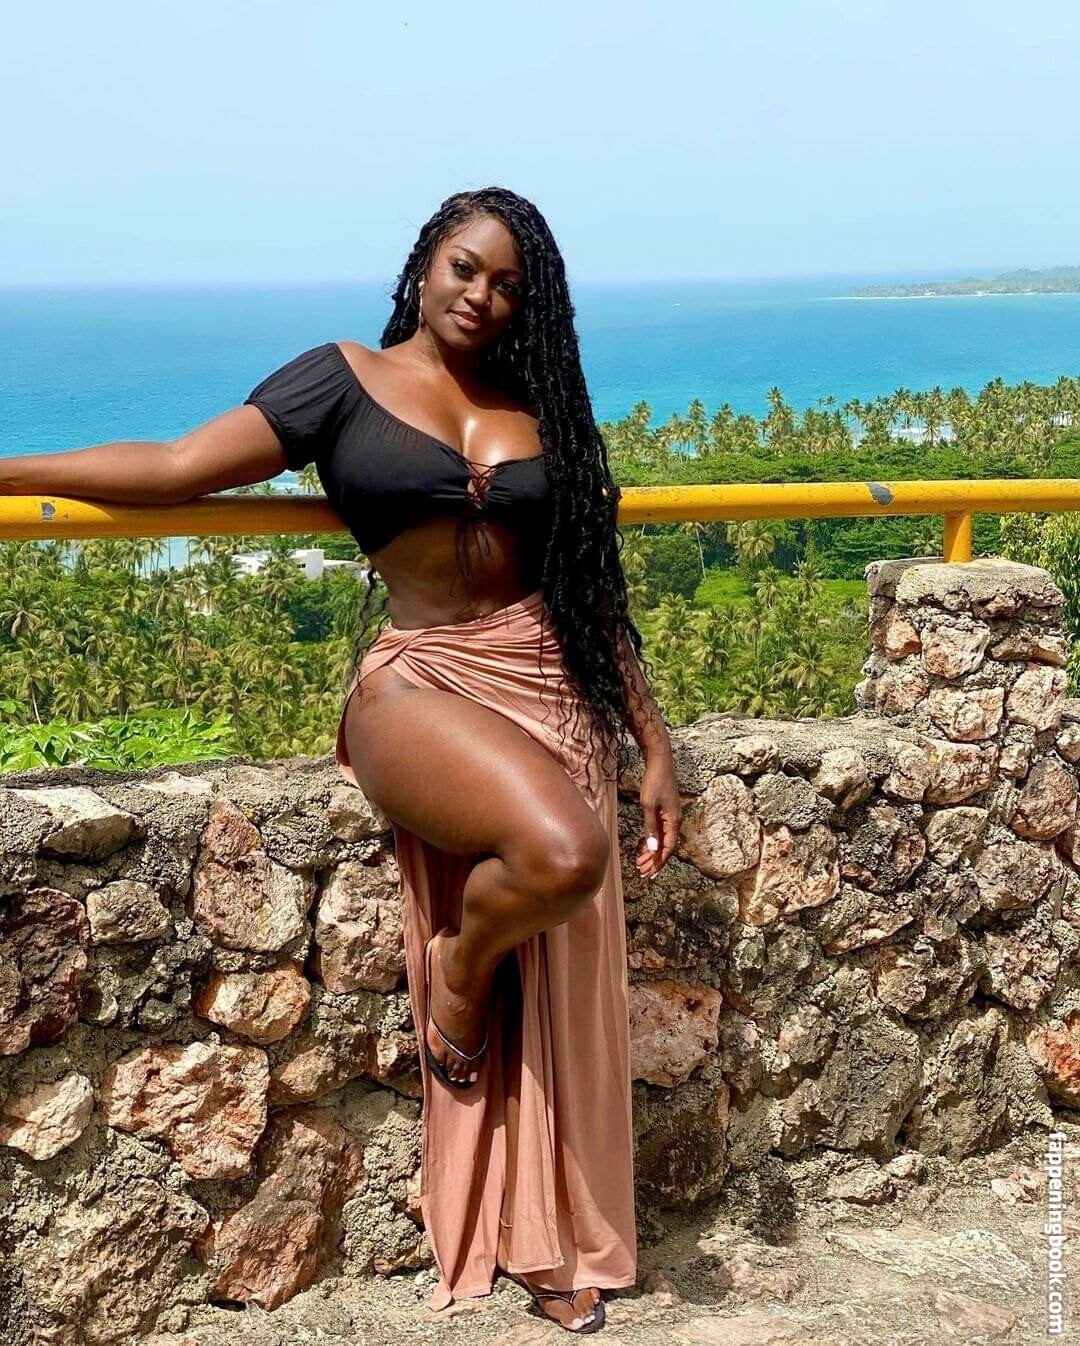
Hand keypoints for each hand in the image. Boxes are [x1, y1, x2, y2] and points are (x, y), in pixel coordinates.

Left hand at [634, 751, 681, 880]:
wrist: (659, 762)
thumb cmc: (654, 782)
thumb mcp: (648, 806)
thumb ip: (650, 828)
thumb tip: (653, 849)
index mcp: (674, 821)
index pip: (668, 848)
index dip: (659, 862)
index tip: (650, 873)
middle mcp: (675, 820)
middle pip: (666, 846)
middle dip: (654, 861)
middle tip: (643, 872)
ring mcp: (670, 816)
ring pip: (662, 840)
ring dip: (652, 852)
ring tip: (640, 863)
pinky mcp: (665, 811)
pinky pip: (660, 831)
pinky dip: (652, 840)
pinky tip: (643, 847)